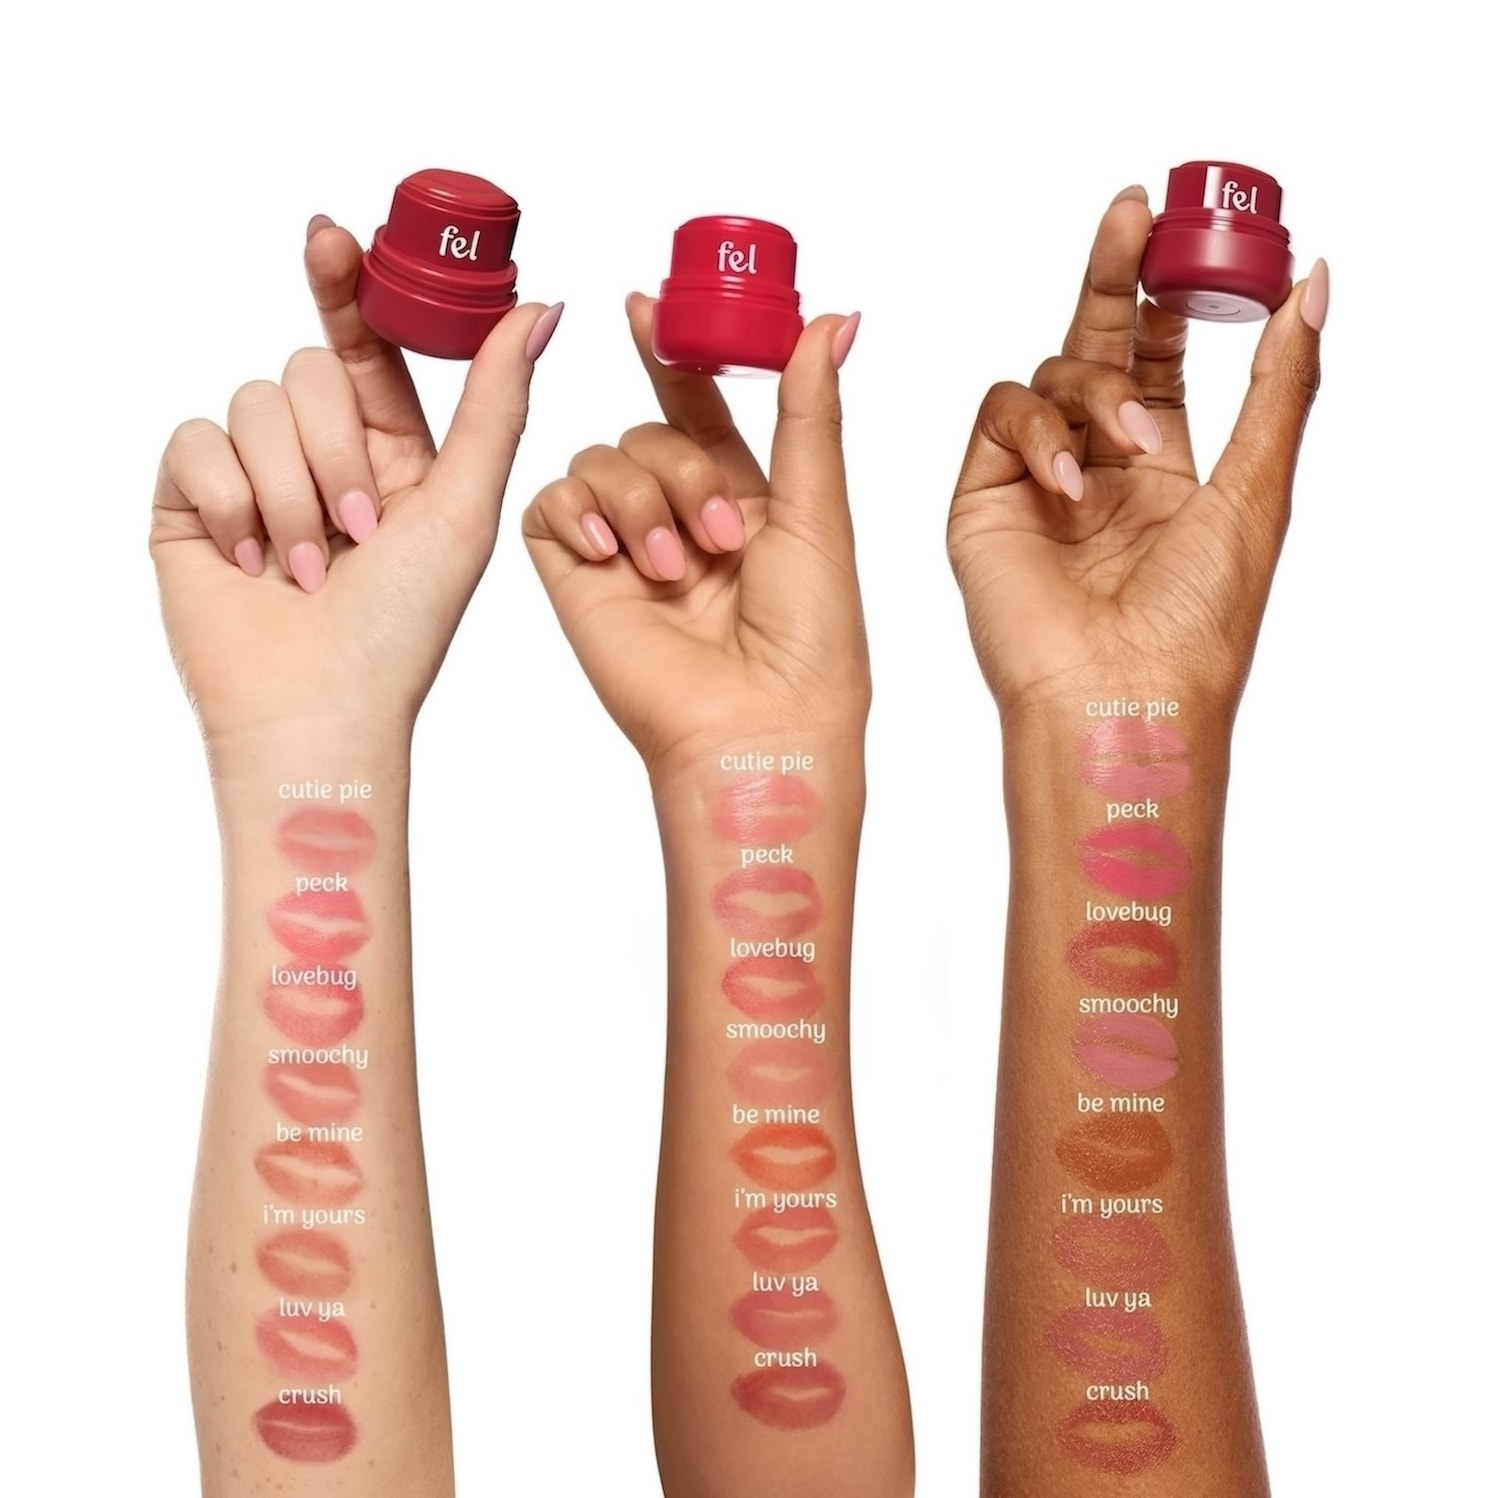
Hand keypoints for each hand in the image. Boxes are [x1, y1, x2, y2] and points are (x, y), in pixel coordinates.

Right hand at [151, 216, 561, 750]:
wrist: (319, 709)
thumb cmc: (404, 627)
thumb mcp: (465, 506)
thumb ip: (497, 402)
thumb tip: (543, 306)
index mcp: (391, 453)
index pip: (363, 349)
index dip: (346, 287)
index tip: (332, 236)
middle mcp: (319, 456)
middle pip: (306, 374)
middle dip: (336, 455)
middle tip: (359, 533)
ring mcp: (251, 476)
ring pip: (253, 405)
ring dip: (291, 494)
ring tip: (309, 568)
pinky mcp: (191, 501)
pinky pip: (194, 442)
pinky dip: (230, 502)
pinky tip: (252, 560)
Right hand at [523, 296, 864, 781]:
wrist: (757, 725)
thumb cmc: (809, 641)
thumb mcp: (816, 509)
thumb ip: (807, 409)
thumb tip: (834, 319)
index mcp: (745, 501)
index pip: (696, 406)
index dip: (671, 353)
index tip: (646, 304)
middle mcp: (680, 520)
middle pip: (648, 429)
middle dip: (681, 466)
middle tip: (720, 535)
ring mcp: (625, 550)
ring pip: (601, 458)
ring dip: (641, 498)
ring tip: (675, 567)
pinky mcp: (576, 577)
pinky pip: (552, 504)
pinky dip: (580, 513)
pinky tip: (612, 554)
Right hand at [947, 185, 1325, 715]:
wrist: (1118, 692)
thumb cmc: (1194, 623)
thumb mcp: (1258, 488)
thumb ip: (1279, 383)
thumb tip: (1312, 285)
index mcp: (1162, 474)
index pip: (1159, 360)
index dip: (1172, 298)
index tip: (1191, 236)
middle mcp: (1095, 469)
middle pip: (1097, 343)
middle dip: (1115, 275)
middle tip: (1134, 210)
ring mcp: (1034, 481)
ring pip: (1048, 374)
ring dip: (1094, 390)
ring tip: (1126, 444)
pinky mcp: (982, 497)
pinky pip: (999, 417)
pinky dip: (1036, 430)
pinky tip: (1067, 478)